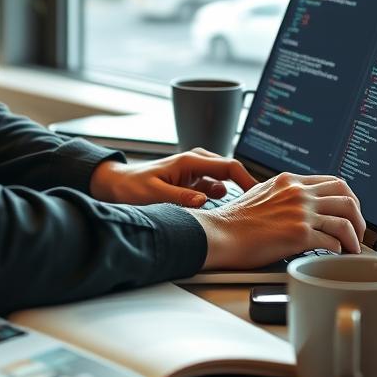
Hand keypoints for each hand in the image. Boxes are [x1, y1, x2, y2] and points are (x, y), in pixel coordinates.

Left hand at [89, 149, 256, 208]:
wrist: (116, 185)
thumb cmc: (131, 186)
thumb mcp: (154, 193)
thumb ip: (179, 196)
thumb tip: (204, 200)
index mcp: (191, 161)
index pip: (230, 166)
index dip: (248, 181)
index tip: (260, 197)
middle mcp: (197, 163)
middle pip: (231, 173)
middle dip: (245, 189)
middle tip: (256, 211)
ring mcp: (196, 172)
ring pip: (224, 183)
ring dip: (232, 197)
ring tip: (242, 216)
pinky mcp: (192, 183)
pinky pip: (214, 190)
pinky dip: (220, 201)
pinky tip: (223, 216)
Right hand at [188, 172, 365, 269]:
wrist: (219, 233)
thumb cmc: (235, 220)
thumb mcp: (260, 193)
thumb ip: (283, 194)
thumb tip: (300, 204)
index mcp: (289, 181)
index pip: (333, 182)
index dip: (348, 198)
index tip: (349, 212)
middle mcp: (297, 192)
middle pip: (346, 196)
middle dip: (359, 215)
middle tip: (357, 231)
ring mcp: (299, 212)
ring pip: (346, 219)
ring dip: (355, 236)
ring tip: (352, 248)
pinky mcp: (299, 234)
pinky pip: (333, 242)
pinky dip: (339, 250)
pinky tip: (335, 255)